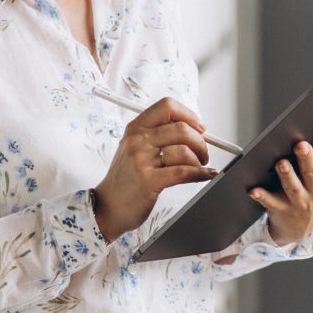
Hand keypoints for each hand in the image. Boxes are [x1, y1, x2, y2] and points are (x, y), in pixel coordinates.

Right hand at [93, 97, 216, 241]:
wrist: (107, 206)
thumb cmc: (126, 177)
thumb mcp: (134, 147)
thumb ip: (158, 135)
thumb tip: (195, 130)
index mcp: (135, 128)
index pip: (167, 106)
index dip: (189, 115)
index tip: (200, 128)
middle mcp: (137, 140)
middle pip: (181, 128)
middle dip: (200, 142)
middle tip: (203, 153)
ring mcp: (141, 160)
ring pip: (184, 150)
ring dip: (199, 160)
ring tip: (199, 167)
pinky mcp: (148, 181)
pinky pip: (183, 172)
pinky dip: (200, 173)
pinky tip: (205, 175)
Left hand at [249, 112, 312, 246]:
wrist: (301, 228)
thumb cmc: (310, 190)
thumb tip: (312, 122)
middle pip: (311, 170)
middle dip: (307, 158)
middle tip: (301, 145)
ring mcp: (300, 200)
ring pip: (293, 186)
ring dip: (287, 175)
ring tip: (281, 163)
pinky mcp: (282, 210)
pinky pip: (270, 202)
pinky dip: (262, 196)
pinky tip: (253, 189)